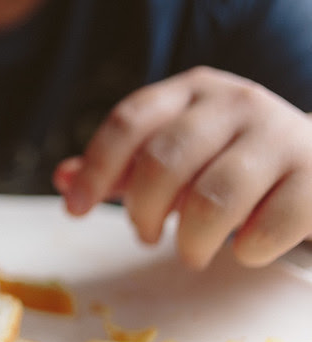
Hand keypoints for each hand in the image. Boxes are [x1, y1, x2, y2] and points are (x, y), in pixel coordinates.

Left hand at [54, 66, 311, 269]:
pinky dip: (247, 249)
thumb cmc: (232, 158)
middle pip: (163, 160)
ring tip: (190, 251)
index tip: (75, 209)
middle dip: (142, 211)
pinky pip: (270, 225)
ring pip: (213, 198)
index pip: (128, 121)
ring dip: (191, 240)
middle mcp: (234, 101)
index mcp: (190, 89)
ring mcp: (279, 134)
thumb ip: (123, 166)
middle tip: (145, 235)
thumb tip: (63, 179)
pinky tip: (244, 249)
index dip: (95, 168)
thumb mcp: (177, 150)